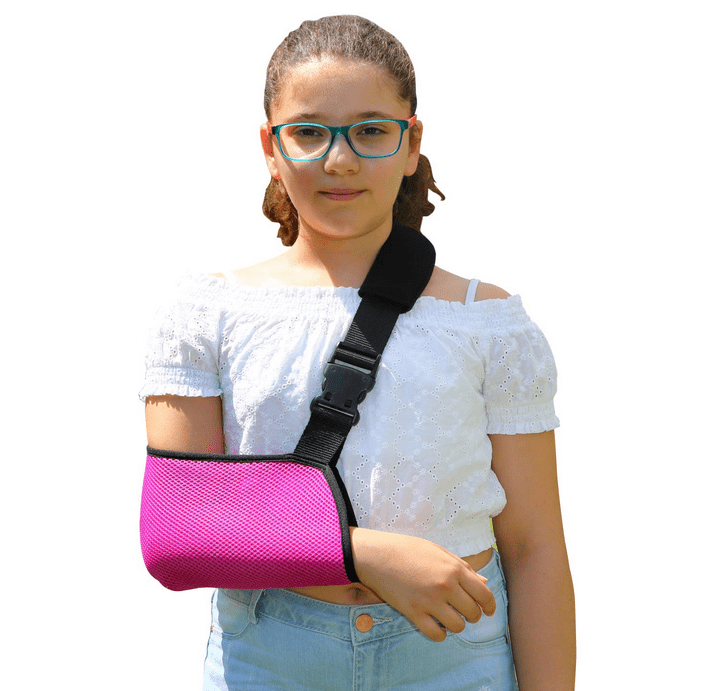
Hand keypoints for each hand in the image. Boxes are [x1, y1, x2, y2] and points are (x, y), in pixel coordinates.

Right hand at [350, 528, 495, 641]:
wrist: (378, 555)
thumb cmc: (409, 550)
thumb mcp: (439, 552)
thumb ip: (463, 568)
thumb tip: (484, 583)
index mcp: (455, 569)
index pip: (485, 595)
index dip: (490, 606)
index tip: (487, 610)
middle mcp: (446, 586)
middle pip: (473, 613)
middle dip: (472, 615)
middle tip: (463, 610)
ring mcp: (430, 601)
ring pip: (458, 626)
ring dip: (455, 624)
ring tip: (448, 616)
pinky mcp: (414, 613)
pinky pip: (437, 634)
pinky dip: (440, 633)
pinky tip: (436, 624)